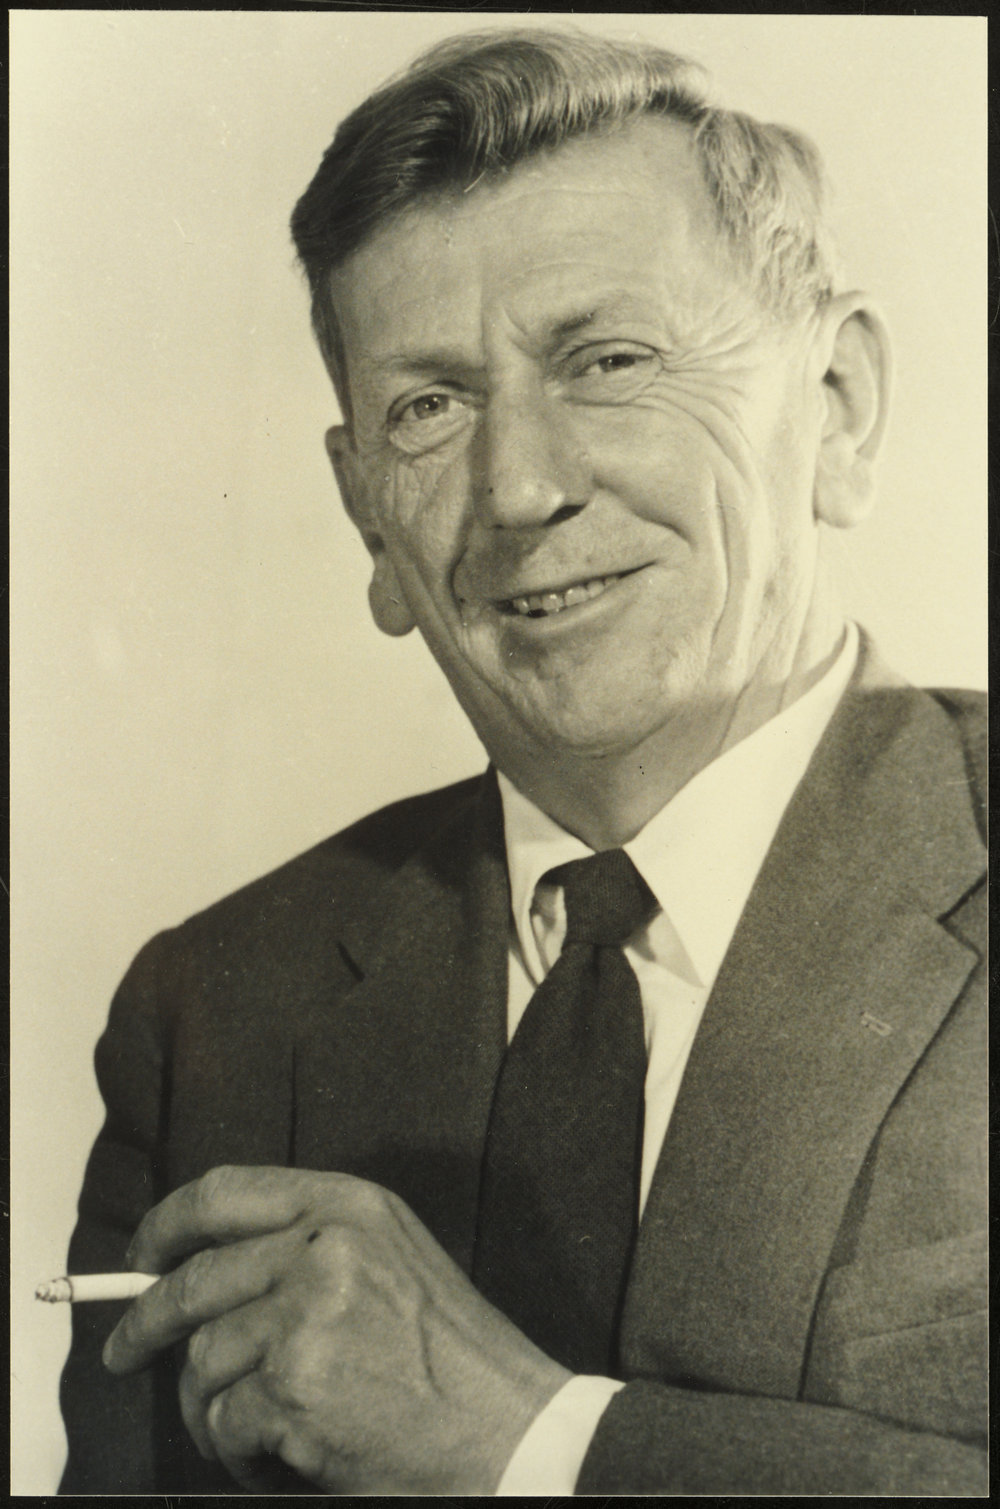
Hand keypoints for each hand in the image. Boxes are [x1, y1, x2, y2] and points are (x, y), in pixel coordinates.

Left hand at [102, 1165, 570, 1492]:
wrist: (509, 1430)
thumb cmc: (450, 1358)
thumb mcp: (391, 1259)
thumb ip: (308, 1246)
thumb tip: (198, 1271)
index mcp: (350, 1205)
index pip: (223, 1191)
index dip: (166, 1223)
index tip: (141, 1254)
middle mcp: (326, 1246)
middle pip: (194, 1279)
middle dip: (145, 1323)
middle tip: (123, 1352)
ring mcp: (308, 1314)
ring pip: (201, 1362)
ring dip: (216, 1408)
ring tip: (263, 1429)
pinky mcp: (295, 1387)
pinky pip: (222, 1423)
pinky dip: (241, 1454)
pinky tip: (287, 1457)